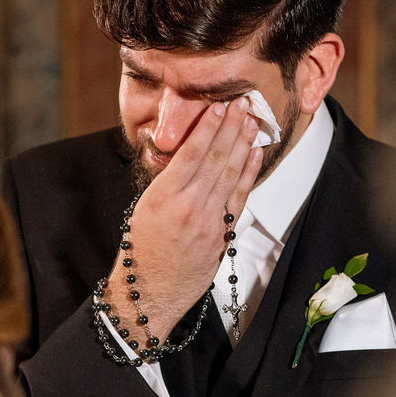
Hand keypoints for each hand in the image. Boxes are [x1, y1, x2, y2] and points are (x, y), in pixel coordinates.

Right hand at [108, 97, 263, 344]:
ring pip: (229, 175)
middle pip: (214, 160)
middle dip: (231, 128)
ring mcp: (207, 223)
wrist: (149, 292)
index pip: (190, 154)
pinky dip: (248, 174)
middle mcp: (186, 208)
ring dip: (243, 145)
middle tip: (244, 104)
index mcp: (161, 198)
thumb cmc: (141, 250)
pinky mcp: (221, 236)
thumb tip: (193, 154)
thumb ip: (169, 184)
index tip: (219, 107)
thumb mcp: (144, 210)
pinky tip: (254, 153)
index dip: (208, 128)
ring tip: (253, 121)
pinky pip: (238, 199)